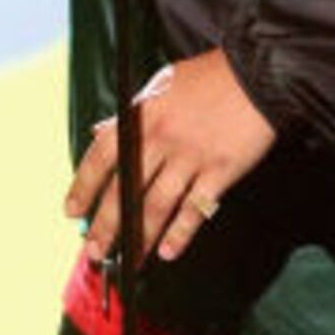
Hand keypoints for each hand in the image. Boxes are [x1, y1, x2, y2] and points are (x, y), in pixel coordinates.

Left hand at [70, 50, 276, 264]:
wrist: (262, 74)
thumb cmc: (212, 76)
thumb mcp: (163, 83)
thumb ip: (132, 113)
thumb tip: (101, 131)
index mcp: (143, 115)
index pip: (102, 156)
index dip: (83, 186)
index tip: (73, 211)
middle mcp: (162, 138)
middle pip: (125, 190)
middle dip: (106, 225)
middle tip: (94, 249)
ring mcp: (191, 156)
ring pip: (157, 205)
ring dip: (140, 237)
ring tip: (130, 260)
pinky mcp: (220, 170)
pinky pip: (195, 209)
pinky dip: (181, 233)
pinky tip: (169, 251)